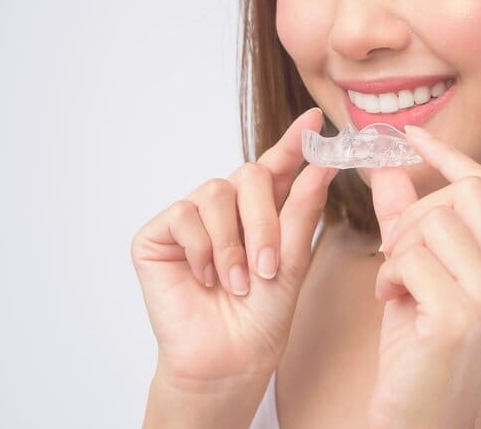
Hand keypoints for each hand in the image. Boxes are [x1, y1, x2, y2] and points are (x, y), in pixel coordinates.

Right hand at [131, 107, 338, 392]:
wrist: (228, 359)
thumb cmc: (262, 317)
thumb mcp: (292, 262)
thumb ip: (301, 211)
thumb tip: (321, 166)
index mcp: (262, 210)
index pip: (278, 166)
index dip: (294, 142)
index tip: (315, 121)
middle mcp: (226, 207)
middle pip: (248, 173)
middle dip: (262, 220)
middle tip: (268, 266)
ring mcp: (191, 218)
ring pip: (215, 193)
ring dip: (231, 244)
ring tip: (236, 283)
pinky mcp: (158, 234)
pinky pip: (184, 215)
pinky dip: (201, 250)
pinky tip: (205, 279)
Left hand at [365, 126, 480, 428]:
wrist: (419, 420)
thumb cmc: (419, 352)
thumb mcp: (416, 276)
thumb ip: (406, 220)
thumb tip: (386, 164)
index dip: (447, 156)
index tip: (410, 137)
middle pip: (463, 193)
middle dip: (414, 211)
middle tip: (394, 249)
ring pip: (435, 222)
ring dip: (397, 249)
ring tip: (395, 284)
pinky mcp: (463, 319)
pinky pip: (412, 258)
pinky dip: (389, 274)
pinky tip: (392, 302)